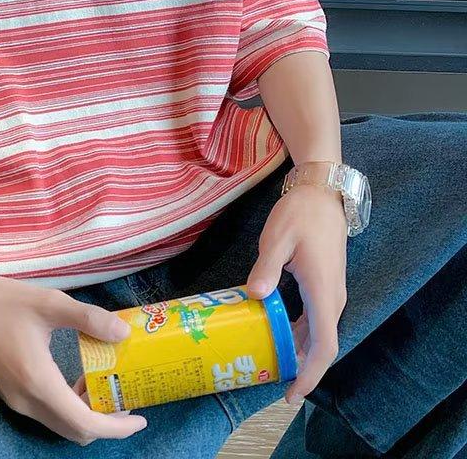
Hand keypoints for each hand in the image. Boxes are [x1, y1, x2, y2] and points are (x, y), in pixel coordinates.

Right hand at [0, 250, 147, 445]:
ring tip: (102, 382)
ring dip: (84, 412)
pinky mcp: (6, 390)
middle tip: (125, 399)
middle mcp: (25, 400)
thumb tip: (123, 334)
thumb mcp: (50, 303)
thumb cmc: (2, 300)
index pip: (86, 424)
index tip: (141, 419)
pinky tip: (74, 375)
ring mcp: (13, 399)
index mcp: (39, 383)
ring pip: (58, 423)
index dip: (117, 427)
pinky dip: (66, 403)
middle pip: (73, 431)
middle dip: (105, 422)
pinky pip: (44, 411)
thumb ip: (90, 319)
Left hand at [246, 183, 347, 403]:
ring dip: (300, 351)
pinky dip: (300, 332)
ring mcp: (331, 292)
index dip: (310, 374)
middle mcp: (333, 298)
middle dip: (301, 368)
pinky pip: (316, 319)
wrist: (322, 193)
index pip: (324, 346)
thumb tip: (255, 295)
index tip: (293, 393)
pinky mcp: (325, 285)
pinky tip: (280, 333)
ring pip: (319, 333)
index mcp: (323, 291)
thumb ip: (267, 268)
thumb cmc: (300, 215)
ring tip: (273, 362)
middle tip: (272, 382)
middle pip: (322, 345)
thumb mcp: (277, 239)